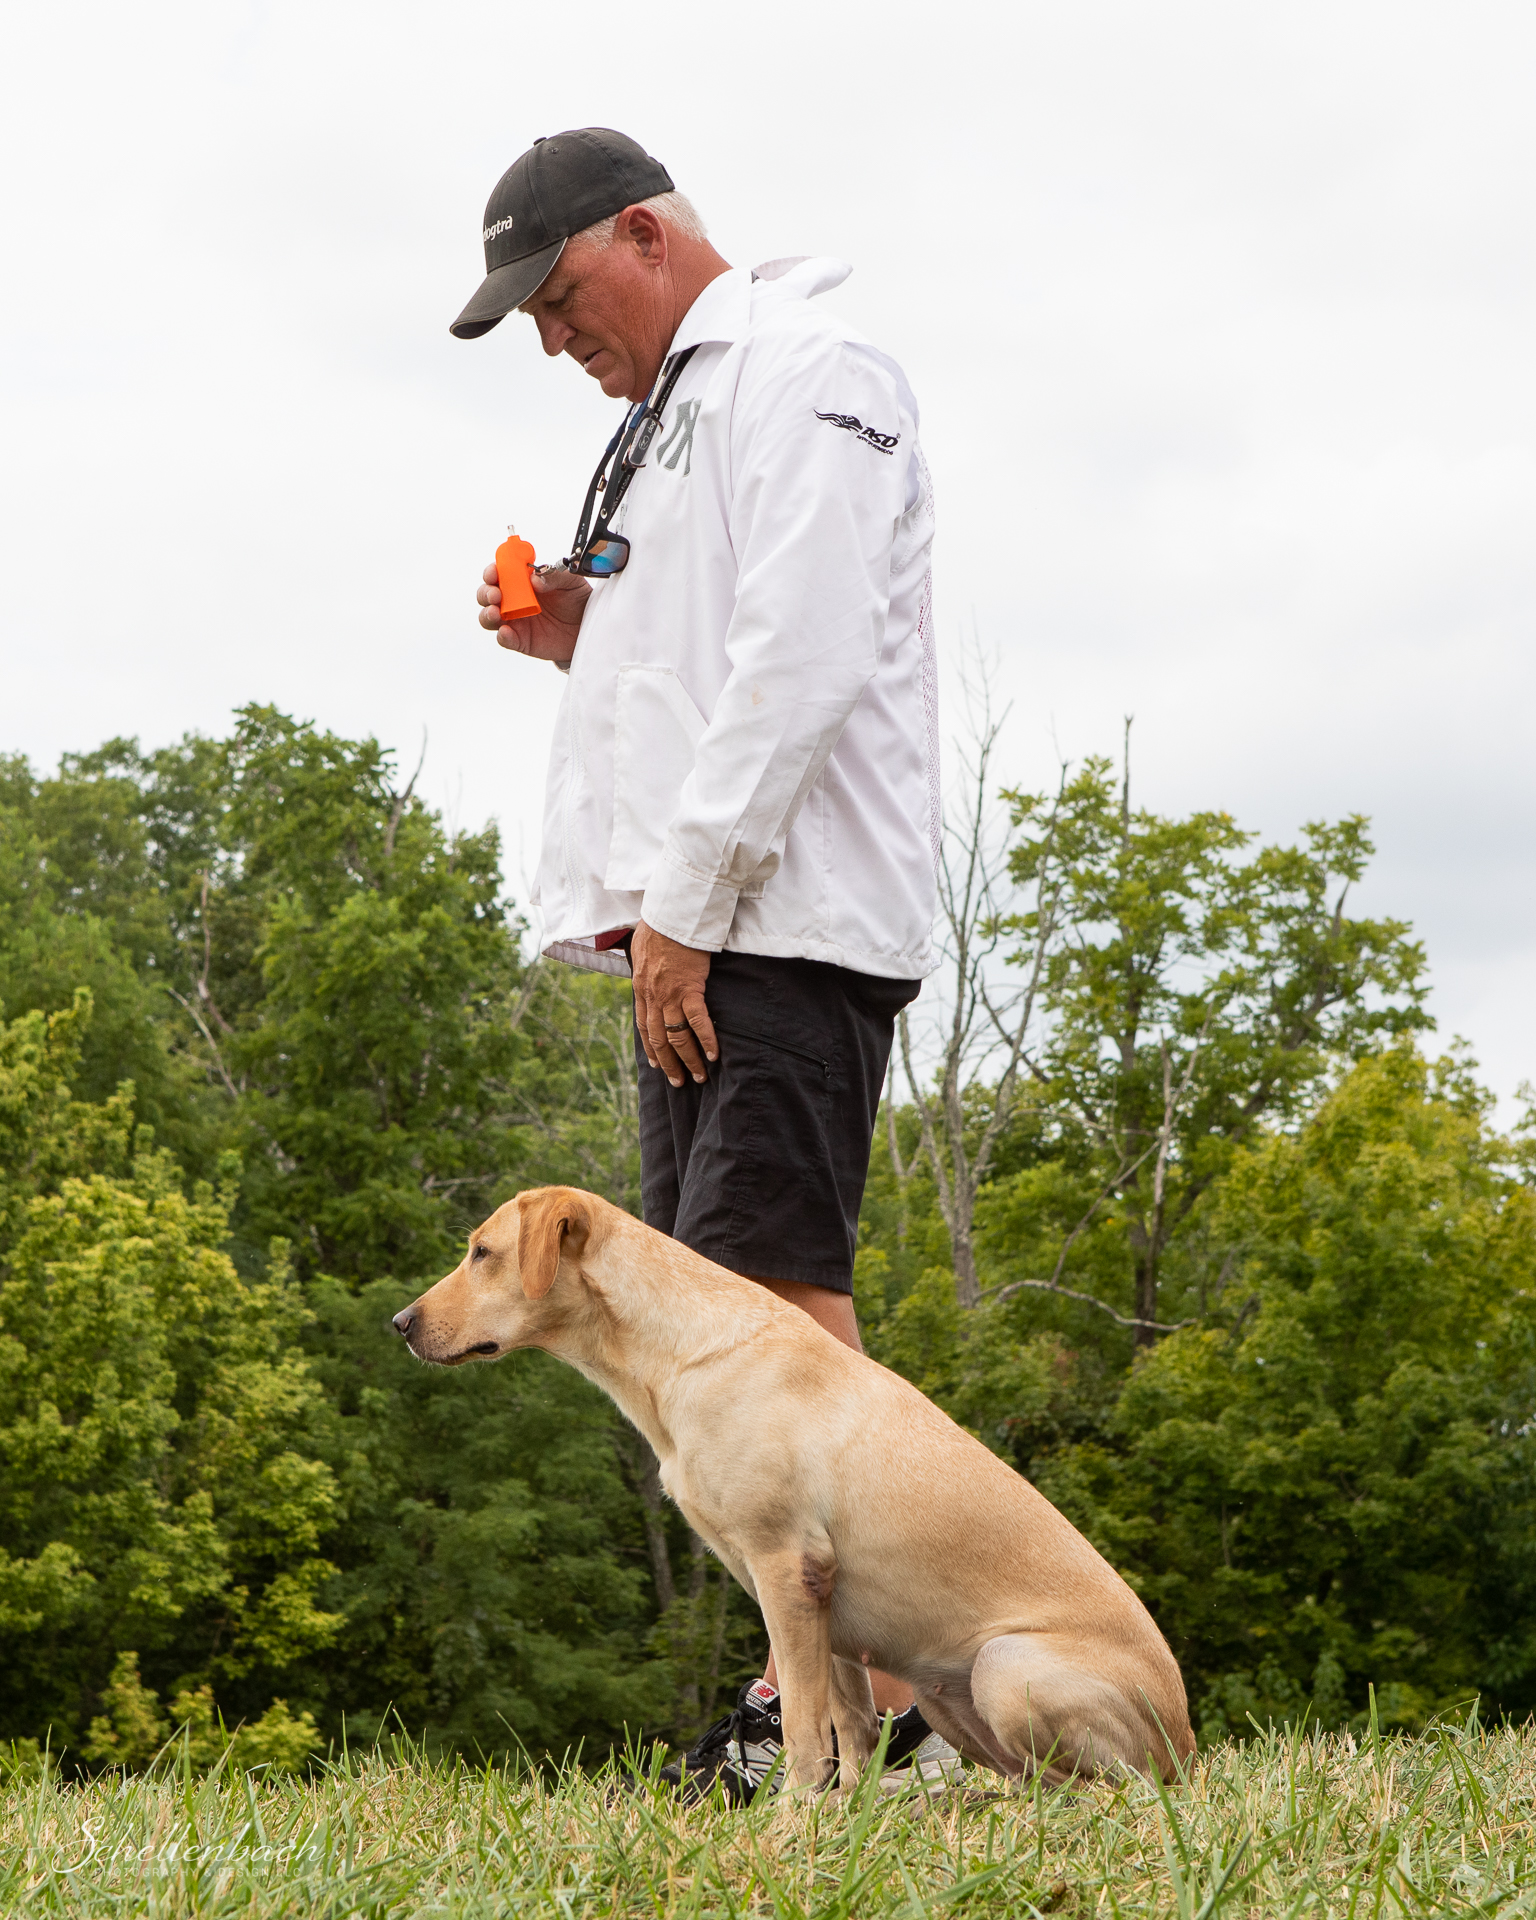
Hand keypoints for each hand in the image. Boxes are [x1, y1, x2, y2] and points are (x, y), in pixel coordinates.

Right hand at [478, 561, 589, 664]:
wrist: (587, 627)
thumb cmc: (577, 600)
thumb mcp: (571, 582)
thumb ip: (554, 576)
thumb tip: (535, 580)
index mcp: (521, 581)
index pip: (499, 573)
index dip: (492, 571)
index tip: (495, 572)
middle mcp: (513, 600)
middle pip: (487, 595)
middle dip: (486, 593)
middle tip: (495, 594)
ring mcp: (515, 621)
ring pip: (488, 617)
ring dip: (487, 614)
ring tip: (496, 613)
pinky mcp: (520, 640)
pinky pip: (504, 639)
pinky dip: (502, 636)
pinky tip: (505, 632)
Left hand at [631, 920, 718, 1086]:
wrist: (671, 914)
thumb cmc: (659, 925)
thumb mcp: (641, 947)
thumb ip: (644, 964)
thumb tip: (646, 966)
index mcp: (641, 987)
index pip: (643, 1025)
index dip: (650, 1047)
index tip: (655, 1063)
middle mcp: (652, 996)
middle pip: (658, 1038)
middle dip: (668, 1063)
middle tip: (678, 1081)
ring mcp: (670, 995)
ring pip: (676, 1036)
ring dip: (687, 1059)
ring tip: (698, 1076)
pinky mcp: (689, 988)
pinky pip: (697, 1021)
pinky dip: (705, 1039)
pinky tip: (713, 1054)